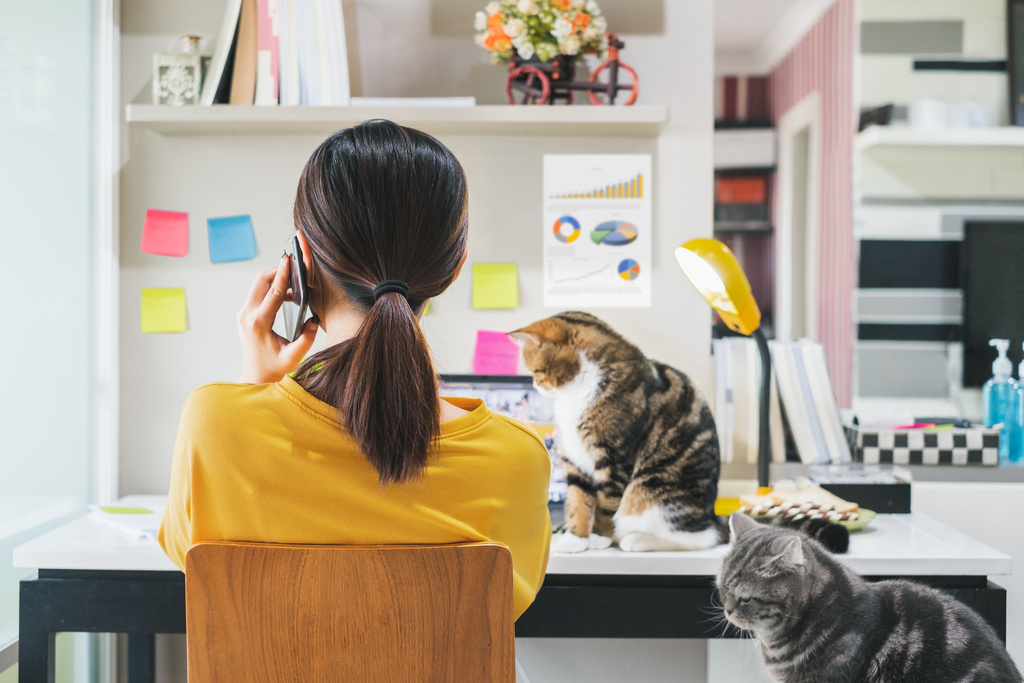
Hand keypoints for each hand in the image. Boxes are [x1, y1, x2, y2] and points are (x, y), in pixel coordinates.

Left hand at [237, 256, 317, 383]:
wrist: (256, 374)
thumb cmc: (275, 367)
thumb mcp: (294, 356)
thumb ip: (307, 339)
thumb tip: (315, 320)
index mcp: (259, 323)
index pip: (273, 292)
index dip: (282, 275)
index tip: (289, 260)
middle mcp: (248, 315)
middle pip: (261, 280)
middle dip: (278, 270)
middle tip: (295, 266)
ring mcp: (244, 313)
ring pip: (259, 284)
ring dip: (276, 278)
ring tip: (296, 282)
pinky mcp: (246, 313)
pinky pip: (259, 292)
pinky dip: (273, 287)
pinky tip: (289, 295)